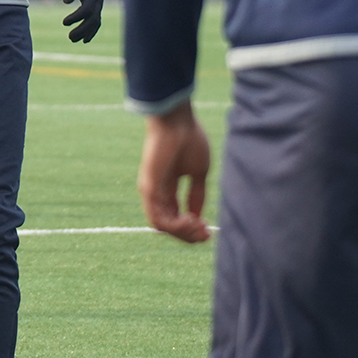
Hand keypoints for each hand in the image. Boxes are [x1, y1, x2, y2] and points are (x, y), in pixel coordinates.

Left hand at [60, 0, 103, 42]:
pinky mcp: (96, 9)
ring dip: (86, 33)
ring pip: (95, 22)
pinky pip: (96, 22)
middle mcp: (99, 0)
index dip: (77, 17)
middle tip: (69, 37)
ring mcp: (99, 6)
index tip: (64, 23)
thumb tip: (66, 2)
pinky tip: (84, 40)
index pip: (87, 9)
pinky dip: (91, 32)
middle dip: (82, 29)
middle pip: (93, 19)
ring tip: (72, 40)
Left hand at [137, 100, 210, 242]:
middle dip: (189, 235)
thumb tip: (198, 216)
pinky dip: (174, 226)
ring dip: (183, 233)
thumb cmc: (189, 140)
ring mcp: (151, 192)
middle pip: (170, 226)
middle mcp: (157, 193)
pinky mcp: (148, 189)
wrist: (177, 122)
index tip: (209, 232)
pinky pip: (157, 218)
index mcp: (169, 188)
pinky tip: (190, 220)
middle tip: (205, 235)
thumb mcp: (198, 173)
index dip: (193, 229)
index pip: (176, 217)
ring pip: (163, 227)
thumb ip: (197, 195)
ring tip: (198, 226)